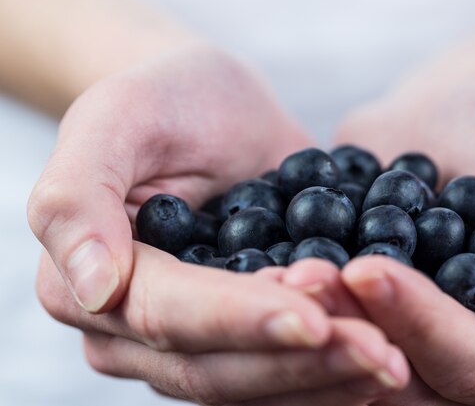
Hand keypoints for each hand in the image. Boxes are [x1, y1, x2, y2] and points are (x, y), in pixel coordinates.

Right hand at [28, 43, 410, 403]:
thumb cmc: (163, 100)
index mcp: (88, 282)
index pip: (169, 315)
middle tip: (380, 351)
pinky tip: (385, 355)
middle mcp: (136, 328)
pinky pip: (283, 364)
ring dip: (326, 373)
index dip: (240, 320)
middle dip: (299, 361)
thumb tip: (94, 291)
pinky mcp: (243, 329)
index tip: (314, 316)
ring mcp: (193, 336)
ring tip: (393, 358)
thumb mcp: (116, 118)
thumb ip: (79, 195)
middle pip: (217, 366)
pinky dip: (332, 365)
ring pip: (255, 380)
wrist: (212, 108)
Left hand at [283, 83, 474, 404]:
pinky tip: (260, 280)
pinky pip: (320, 339)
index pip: (471, 367)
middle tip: (304, 275)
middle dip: (350, 329)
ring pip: (349, 368)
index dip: (420, 324)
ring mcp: (404, 352)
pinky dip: (289, 317)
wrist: (449, 123)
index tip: (368, 269)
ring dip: (310, 329)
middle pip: (400, 381)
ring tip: (281, 275)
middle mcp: (459, 372)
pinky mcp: (359, 325)